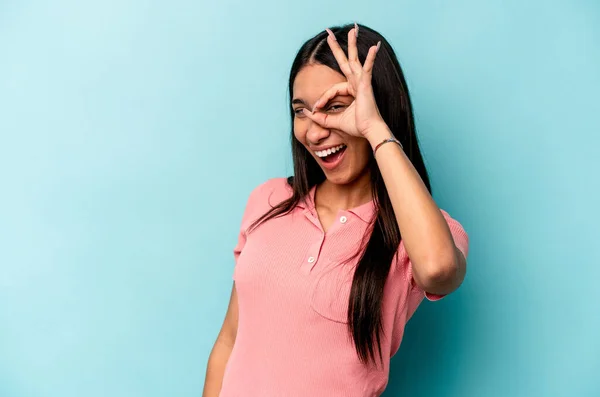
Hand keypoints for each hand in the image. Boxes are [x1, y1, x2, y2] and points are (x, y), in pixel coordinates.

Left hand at [302, 24, 386, 138]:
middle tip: (329, 34)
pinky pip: (367, 69)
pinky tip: (375, 47)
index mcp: (351, 91)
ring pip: (355, 59)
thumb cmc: (356, 127)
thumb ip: (321, 117)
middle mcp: (357, 84)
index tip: (316, 108)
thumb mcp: (333, 121)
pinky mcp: (366, 85)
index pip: (333, 90)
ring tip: (352, 30)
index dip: (323, 99)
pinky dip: (371, 58)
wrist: (369, 131)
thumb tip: (308, 113)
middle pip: (345, 62)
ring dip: (352, 44)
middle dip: (337, 48)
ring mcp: (362, 82)